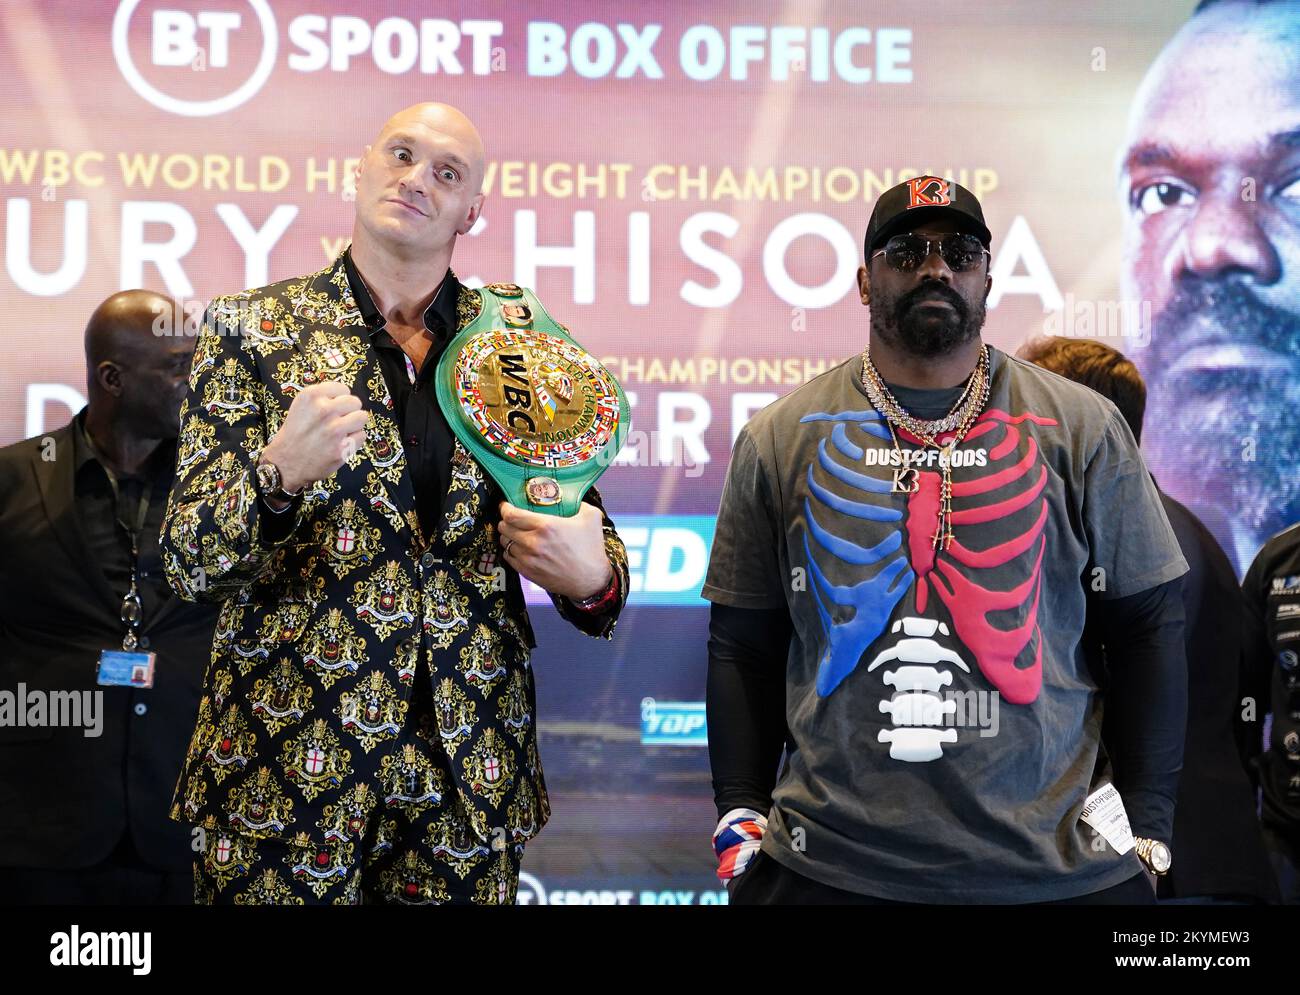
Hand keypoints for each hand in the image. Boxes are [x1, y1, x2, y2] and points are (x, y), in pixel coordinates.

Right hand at [261, 381, 368, 492]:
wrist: (285, 463)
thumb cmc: (295, 435)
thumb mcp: (301, 406)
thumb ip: (322, 398)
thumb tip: (345, 395)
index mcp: (311, 396)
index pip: (342, 388)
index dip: (340, 399)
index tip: (334, 407)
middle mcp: (323, 410)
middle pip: (355, 402)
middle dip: (349, 411)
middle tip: (339, 421)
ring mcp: (334, 429)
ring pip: (362, 417)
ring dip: (354, 425)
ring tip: (341, 431)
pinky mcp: (342, 447)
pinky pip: (362, 435)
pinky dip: (354, 441)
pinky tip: (341, 443)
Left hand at [497, 500, 611, 599]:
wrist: (591, 580)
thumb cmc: (592, 550)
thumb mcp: (592, 517)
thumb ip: (580, 502)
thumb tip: (571, 496)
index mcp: (546, 526)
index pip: (512, 514)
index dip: (505, 508)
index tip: (506, 505)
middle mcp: (534, 542)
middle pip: (504, 527)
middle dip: (505, 521)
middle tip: (511, 518)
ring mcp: (528, 559)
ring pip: (505, 543)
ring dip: (508, 536)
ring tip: (515, 533)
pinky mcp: (527, 572)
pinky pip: (509, 558)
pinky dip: (511, 551)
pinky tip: (519, 548)